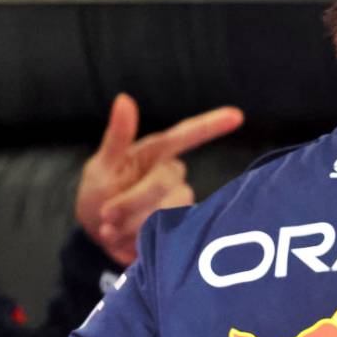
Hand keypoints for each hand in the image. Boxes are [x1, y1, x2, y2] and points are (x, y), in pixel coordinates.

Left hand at [76, 94, 243, 264]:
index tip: (237, 116)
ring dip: (132, 223)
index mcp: (157, 151)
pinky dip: (137, 238)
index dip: (212, 125)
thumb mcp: (102, 165)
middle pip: (163, 183)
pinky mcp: (180, 225)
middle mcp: (173, 172)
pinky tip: (124, 238)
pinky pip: (166, 232)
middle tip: (106, 214)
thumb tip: (124, 98)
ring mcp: (178, 199)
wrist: (99, 232)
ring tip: (113, 228)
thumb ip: (117, 136)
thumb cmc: (101, 191)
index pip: (187, 135)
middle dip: (130, 201)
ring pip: (166, 209)